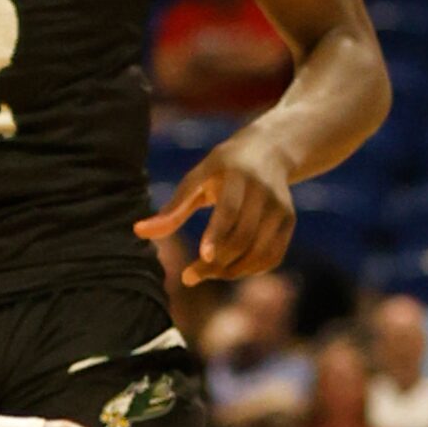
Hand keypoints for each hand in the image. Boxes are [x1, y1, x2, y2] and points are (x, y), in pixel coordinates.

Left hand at [134, 134, 297, 284]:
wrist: (269, 150)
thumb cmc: (222, 168)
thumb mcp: (197, 179)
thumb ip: (172, 208)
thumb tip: (138, 232)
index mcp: (237, 175)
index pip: (229, 210)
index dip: (216, 235)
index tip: (202, 256)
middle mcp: (263, 192)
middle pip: (242, 238)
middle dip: (216, 263)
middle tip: (190, 276)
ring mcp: (280, 208)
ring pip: (258, 253)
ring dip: (231, 271)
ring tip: (207, 273)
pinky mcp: (289, 221)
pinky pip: (271, 257)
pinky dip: (250, 270)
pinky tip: (231, 269)